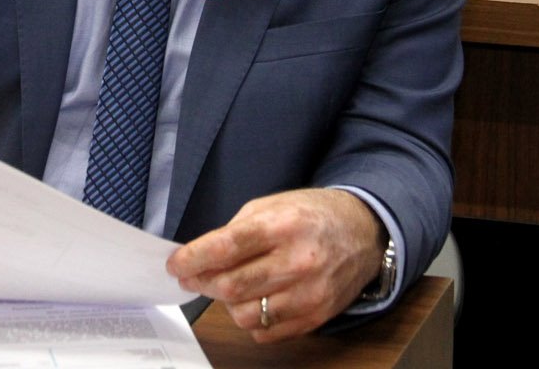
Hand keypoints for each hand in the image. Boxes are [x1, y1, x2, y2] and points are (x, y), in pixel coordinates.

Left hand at [167, 189, 384, 340]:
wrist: (362, 232)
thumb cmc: (310, 215)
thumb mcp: (271, 206)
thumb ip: (235, 231)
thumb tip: (200, 258)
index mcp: (282, 226)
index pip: (227, 247)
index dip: (194, 259)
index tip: (175, 265)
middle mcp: (298, 261)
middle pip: (232, 286)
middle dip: (202, 283)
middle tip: (193, 277)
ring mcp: (309, 293)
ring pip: (245, 314)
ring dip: (226, 303)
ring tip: (229, 286)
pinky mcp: (316, 316)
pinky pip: (266, 331)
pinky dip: (250, 320)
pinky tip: (253, 301)